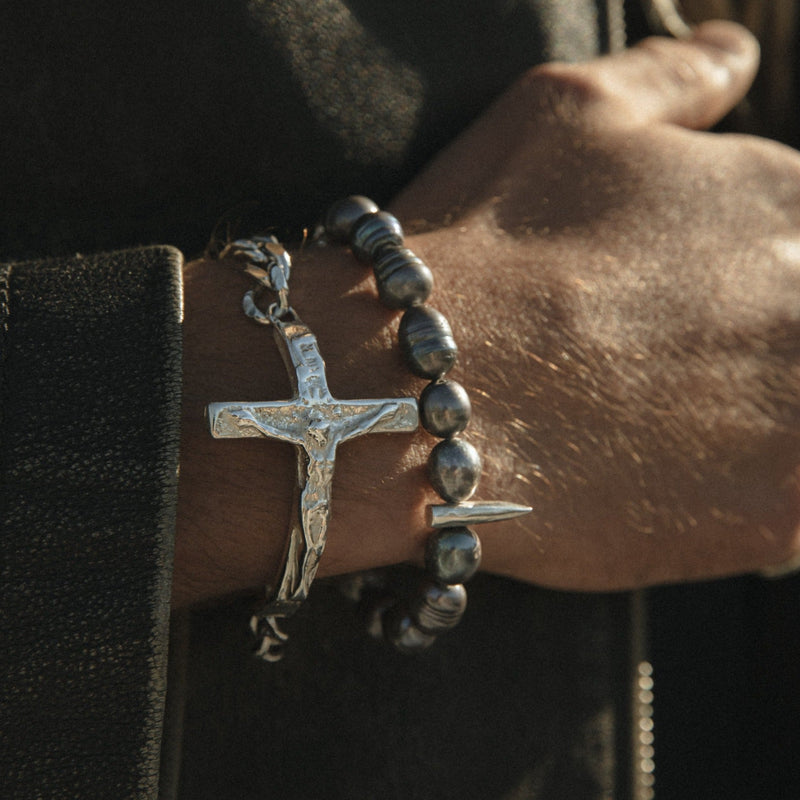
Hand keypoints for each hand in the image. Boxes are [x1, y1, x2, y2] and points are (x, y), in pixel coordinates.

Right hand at [175, 21, 799, 605]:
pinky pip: (789, 510)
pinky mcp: (766, 515)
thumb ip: (674, 76)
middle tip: (651, 362)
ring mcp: (798, 421)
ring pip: (794, 414)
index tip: (683, 298)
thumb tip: (732, 53)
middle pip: (797, 331)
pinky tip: (671, 479)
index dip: (740, 271)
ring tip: (658, 422)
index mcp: (784, 199)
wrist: (404, 396)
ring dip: (750, 415)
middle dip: (743, 339)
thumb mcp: (567, 115)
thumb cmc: (476, 250)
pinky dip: (745, 492)